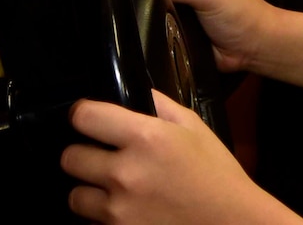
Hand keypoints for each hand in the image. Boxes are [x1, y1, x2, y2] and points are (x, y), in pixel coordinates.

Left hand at [63, 92, 296, 224]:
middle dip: (83, 154)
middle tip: (98, 156)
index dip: (82, 115)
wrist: (232, 223)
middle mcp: (126, 174)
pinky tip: (122, 209)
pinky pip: (91, 223)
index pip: (83, 117)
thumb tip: (132, 91)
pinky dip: (101, 217)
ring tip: (109, 188)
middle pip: (69, 158)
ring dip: (89, 190)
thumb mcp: (193, 127)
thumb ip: (158, 104)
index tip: (87, 118)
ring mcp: (119, 211)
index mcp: (146, 138)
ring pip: (75, 196)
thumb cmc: (216, 174)